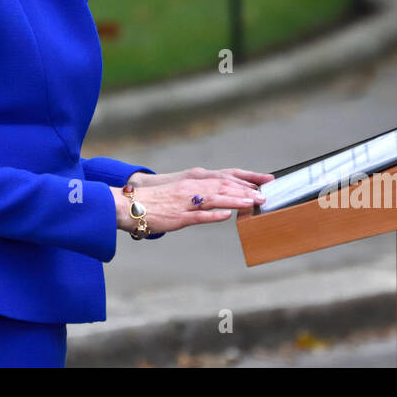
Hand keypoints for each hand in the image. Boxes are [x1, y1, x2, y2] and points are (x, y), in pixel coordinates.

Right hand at [115, 173, 271, 235]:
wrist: (132, 206)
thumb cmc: (157, 202)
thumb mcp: (182, 194)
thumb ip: (201, 197)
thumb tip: (223, 205)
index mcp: (193, 182)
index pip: (224, 179)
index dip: (244, 181)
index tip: (262, 183)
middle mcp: (191, 189)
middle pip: (222, 187)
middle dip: (245, 191)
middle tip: (263, 195)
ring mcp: (185, 203)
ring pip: (214, 198)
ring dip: (235, 200)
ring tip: (252, 202)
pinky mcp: (178, 217)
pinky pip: (198, 216)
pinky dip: (213, 215)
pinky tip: (226, 216)